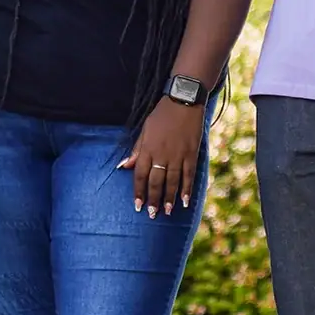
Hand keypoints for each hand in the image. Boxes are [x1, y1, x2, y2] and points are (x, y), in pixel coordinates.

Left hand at [119, 96, 205, 217]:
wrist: (183, 101)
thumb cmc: (161, 114)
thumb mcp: (144, 129)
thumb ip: (136, 150)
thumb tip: (124, 166)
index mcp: (147, 149)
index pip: (140, 175)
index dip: (138, 192)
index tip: (137, 206)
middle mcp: (161, 155)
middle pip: (156, 182)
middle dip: (153, 200)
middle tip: (152, 214)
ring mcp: (177, 155)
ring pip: (172, 182)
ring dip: (169, 198)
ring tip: (167, 212)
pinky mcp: (191, 154)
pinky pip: (188, 175)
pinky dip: (187, 189)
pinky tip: (185, 201)